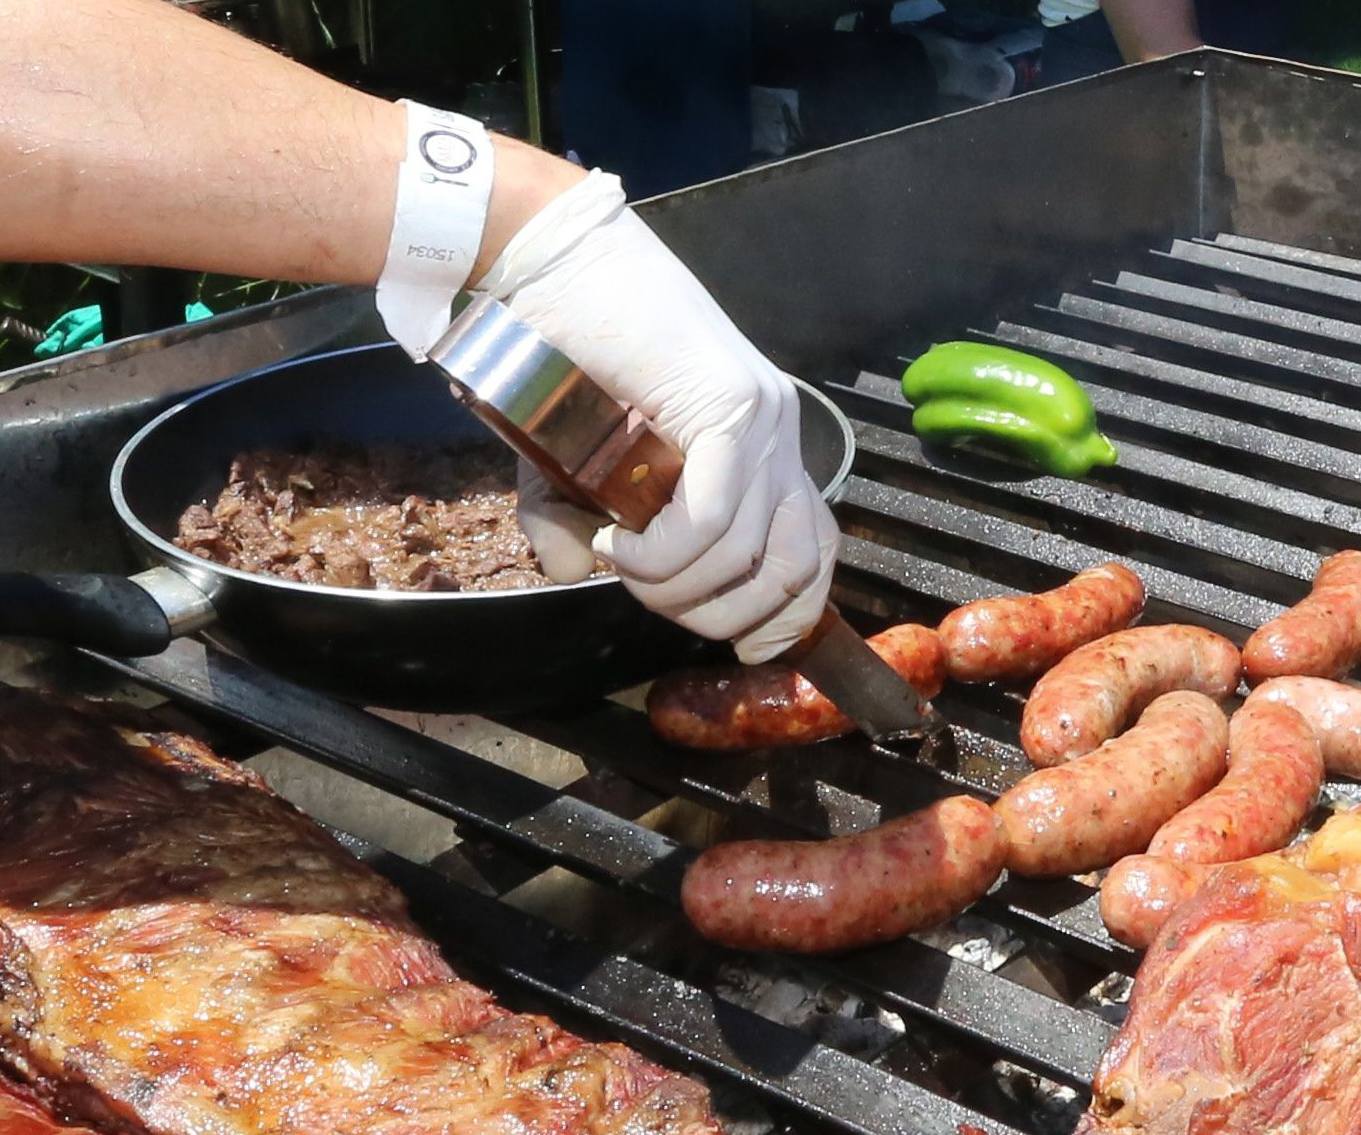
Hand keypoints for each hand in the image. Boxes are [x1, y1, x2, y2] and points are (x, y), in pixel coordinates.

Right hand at [472, 172, 834, 661]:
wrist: (544, 261)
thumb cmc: (555, 352)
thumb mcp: (567, 467)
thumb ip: (574, 525)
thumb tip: (575, 572)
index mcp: (763, 447)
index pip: (816, 550)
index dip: (789, 617)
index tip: (740, 647)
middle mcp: (778, 433)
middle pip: (796, 568)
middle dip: (722, 615)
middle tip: (649, 598)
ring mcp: (763, 417)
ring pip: (748, 553)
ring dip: (676, 587)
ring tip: (620, 562)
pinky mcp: (730, 405)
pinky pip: (714, 517)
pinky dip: (664, 553)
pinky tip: (620, 543)